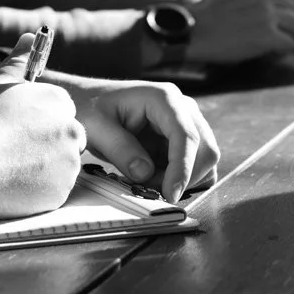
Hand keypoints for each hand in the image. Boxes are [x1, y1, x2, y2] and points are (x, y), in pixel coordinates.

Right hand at [0, 34, 86, 218]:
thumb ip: (18, 61)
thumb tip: (29, 36)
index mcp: (58, 101)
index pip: (62, 111)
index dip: (41, 122)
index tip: (21, 130)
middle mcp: (70, 128)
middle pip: (68, 138)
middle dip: (49, 145)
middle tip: (16, 151)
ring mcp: (69, 161)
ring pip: (63, 165)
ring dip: (45, 168)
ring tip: (11, 167)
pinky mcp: (62, 191)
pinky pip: (56, 190)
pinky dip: (41, 190)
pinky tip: (15, 184)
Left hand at [54, 78, 219, 202]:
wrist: (88, 101)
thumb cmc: (90, 108)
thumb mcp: (96, 127)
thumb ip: (120, 149)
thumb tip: (145, 173)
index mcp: (163, 98)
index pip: (186, 136)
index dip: (182, 168)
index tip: (170, 194)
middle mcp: (182, 107)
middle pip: (205, 149)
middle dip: (184, 177)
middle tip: (151, 190)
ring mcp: (186, 122)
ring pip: (205, 159)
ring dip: (183, 179)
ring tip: (148, 181)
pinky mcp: (182, 138)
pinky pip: (195, 164)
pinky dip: (182, 178)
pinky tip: (156, 178)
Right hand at [186, 0, 293, 63]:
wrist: (193, 33)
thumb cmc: (208, 14)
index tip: (281, 4)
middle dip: (286, 16)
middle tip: (273, 28)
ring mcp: (267, 14)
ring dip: (286, 33)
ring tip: (271, 40)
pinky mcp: (268, 35)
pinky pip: (289, 43)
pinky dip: (281, 49)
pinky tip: (269, 51)